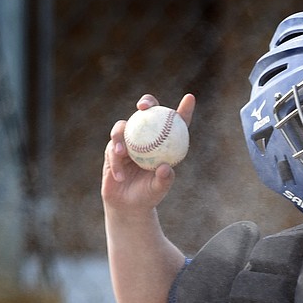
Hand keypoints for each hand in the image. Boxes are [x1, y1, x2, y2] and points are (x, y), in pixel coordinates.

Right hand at [102, 93, 194, 213]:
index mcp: (164, 144)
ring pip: (123, 127)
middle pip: (147, 113)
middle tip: (143, 107)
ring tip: (122, 153)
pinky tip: (119, 175)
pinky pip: (112, 149)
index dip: (184, 109)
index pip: (176, 124)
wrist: (128, 205)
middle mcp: (147, 138)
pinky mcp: (112, 150)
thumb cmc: (148, 195)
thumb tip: (165, 167)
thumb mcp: (158, 189)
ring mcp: (129, 141)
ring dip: (121, 137)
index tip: (189, 98)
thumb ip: (164, 179)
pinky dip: (116, 162)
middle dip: (147, 102)